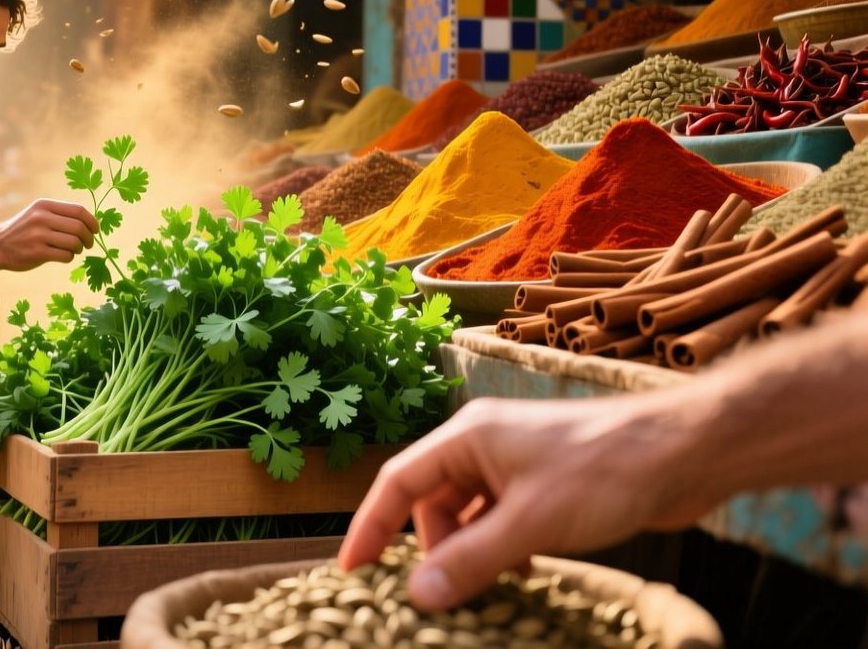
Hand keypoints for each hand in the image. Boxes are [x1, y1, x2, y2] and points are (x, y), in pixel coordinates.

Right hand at [0, 199, 97, 270]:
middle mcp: (41, 218)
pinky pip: (66, 256)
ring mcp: (39, 235)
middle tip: (88, 244)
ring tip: (74, 250)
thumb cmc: (24, 230)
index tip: (95, 230)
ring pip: (74, 242)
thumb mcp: (38, 213)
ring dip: (79, 249)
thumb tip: (90, 221)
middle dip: (89, 238)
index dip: (92, 221)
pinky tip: (63, 256)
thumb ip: (60, 214)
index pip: (78, 210)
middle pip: (79, 227)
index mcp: (44, 205)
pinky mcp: (37, 253)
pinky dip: (69, 257)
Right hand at [337, 394, 707, 609]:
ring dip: (472, 555)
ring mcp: (516, 465)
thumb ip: (471, 561)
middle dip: (435, 552)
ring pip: (470, 516)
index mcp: (467, 438)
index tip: (352, 569)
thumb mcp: (529, 524)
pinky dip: (503, 550)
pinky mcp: (545, 485)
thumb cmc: (605, 470)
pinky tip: (524, 575)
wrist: (683, 453)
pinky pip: (503, 521)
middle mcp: (484, 446)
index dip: (370, 526)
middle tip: (443, 598)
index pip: (398, 482)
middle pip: (433, 504)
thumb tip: (419, 595)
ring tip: (488, 591)